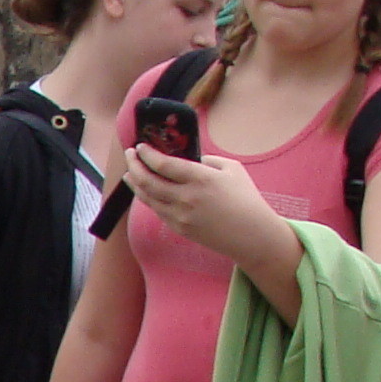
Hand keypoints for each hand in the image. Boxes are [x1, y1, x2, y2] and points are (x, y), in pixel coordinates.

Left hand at [126, 142, 292, 270]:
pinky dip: (147, 197)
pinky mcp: (178, 228)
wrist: (250, 234)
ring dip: (135, 183)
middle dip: (134, 165)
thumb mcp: (232, 169)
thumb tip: (188, 157)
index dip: (147, 155)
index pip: (163, 164)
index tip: (140, 146)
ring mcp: (179, 215)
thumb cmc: (245, 198)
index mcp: (201, 178)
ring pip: (147, 197)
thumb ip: (208, 159)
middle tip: (129, 155)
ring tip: (129, 173)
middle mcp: (186, 197)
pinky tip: (144, 190)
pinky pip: (157, 210)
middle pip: (148, 181)